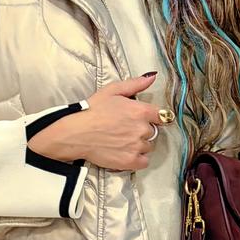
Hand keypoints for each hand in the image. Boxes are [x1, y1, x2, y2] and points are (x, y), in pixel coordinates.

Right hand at [27, 73, 162, 171]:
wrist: (76, 133)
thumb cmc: (92, 110)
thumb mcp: (112, 90)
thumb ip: (135, 84)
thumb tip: (152, 77)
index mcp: (141, 111)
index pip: (163, 116)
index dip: (155, 117)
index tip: (147, 119)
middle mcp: (142, 129)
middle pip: (154, 131)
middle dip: (143, 130)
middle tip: (126, 129)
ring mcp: (137, 146)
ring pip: (148, 146)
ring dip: (140, 144)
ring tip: (122, 140)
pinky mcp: (131, 161)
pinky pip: (144, 161)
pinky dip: (138, 158)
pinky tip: (126, 152)